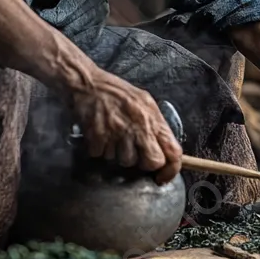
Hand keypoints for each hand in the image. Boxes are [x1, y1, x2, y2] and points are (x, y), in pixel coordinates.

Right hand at [72, 69, 182, 183]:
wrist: (86, 82)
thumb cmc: (115, 91)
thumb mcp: (143, 102)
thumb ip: (155, 125)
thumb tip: (165, 150)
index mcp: (152, 116)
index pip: (173, 151)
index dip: (171, 169)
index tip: (163, 176)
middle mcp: (139, 125)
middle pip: (152, 162)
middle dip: (144, 164)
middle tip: (135, 153)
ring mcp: (119, 132)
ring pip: (125, 162)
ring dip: (118, 154)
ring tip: (113, 136)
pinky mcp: (99, 136)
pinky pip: (102, 156)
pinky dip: (100, 149)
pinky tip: (99, 133)